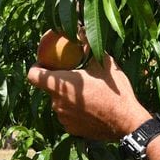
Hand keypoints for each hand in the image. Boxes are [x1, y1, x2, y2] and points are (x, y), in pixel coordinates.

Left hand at [27, 54, 151, 140]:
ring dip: (68, 96)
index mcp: (60, 85)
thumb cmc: (114, 91)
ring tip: (87, 92)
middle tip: (74, 75)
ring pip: (59, 102)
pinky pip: (68, 115)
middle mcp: (56, 103)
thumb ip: (88, 46)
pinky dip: (75, 110)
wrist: (126, 122)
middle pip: (49, 88)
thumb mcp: (103, 63)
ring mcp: (63, 118)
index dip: (36, 67)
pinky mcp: (71, 130)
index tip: (45, 63)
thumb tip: (81, 30)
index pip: (33, 75)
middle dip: (59, 81)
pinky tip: (91, 106)